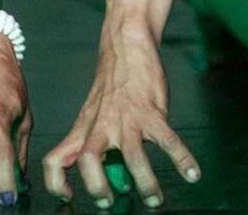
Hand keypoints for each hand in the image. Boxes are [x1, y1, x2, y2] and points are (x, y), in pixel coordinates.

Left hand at [43, 28, 199, 208]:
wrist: (126, 47)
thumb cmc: (113, 86)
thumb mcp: (95, 114)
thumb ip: (97, 142)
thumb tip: (114, 177)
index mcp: (84, 129)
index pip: (55, 159)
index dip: (55, 183)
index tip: (68, 195)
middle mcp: (102, 126)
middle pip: (89, 160)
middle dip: (99, 187)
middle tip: (111, 202)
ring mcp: (127, 119)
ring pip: (133, 156)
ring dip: (145, 183)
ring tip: (155, 199)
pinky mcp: (152, 112)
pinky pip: (169, 141)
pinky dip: (183, 160)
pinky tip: (192, 175)